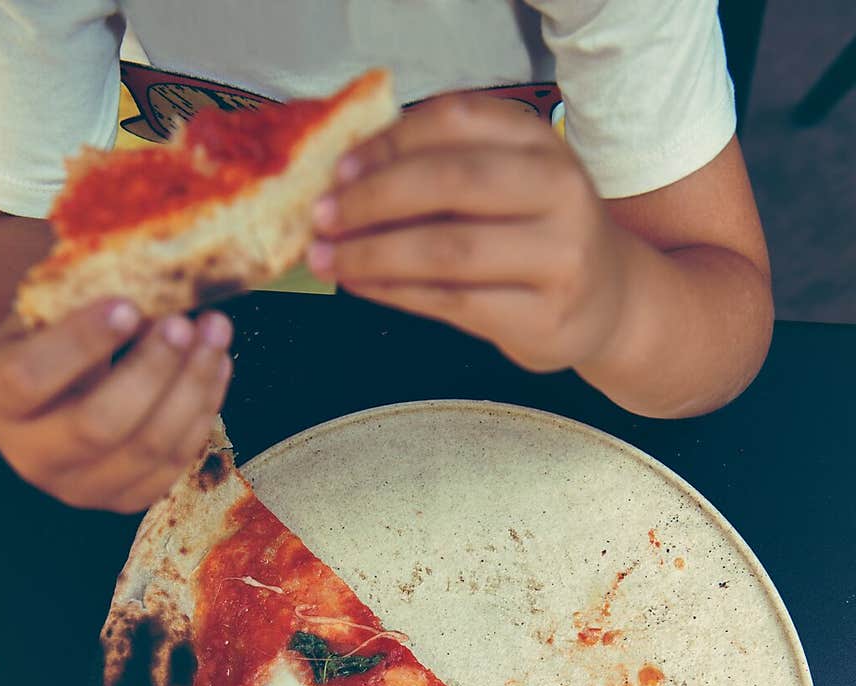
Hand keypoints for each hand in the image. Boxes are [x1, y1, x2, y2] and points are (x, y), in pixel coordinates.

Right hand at [0, 299, 233, 511]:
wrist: (44, 407)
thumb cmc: (45, 346)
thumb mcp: (45, 317)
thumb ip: (83, 301)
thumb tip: (156, 283)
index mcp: (0, 399)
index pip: (31, 377)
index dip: (81, 342)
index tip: (128, 304)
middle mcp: (34, 455)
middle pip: (99, 425)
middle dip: (152, 370)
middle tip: (185, 322)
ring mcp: (82, 488)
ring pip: (149, 448)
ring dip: (193, 387)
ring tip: (215, 332)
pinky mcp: (126, 500)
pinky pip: (176, 462)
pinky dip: (204, 410)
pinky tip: (218, 364)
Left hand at [307, 95, 628, 372]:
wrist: (610, 303)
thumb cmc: (539, 237)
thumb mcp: (509, 183)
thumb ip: (445, 169)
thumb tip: (345, 179)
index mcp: (541, 142)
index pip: (455, 121)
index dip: (389, 141)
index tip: (339, 167)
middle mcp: (559, 190)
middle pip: (449, 183)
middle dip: (372, 200)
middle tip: (322, 216)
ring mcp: (557, 257)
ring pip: (446, 250)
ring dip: (373, 255)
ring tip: (327, 258)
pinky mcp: (542, 316)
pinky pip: (451, 302)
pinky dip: (395, 293)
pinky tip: (361, 286)